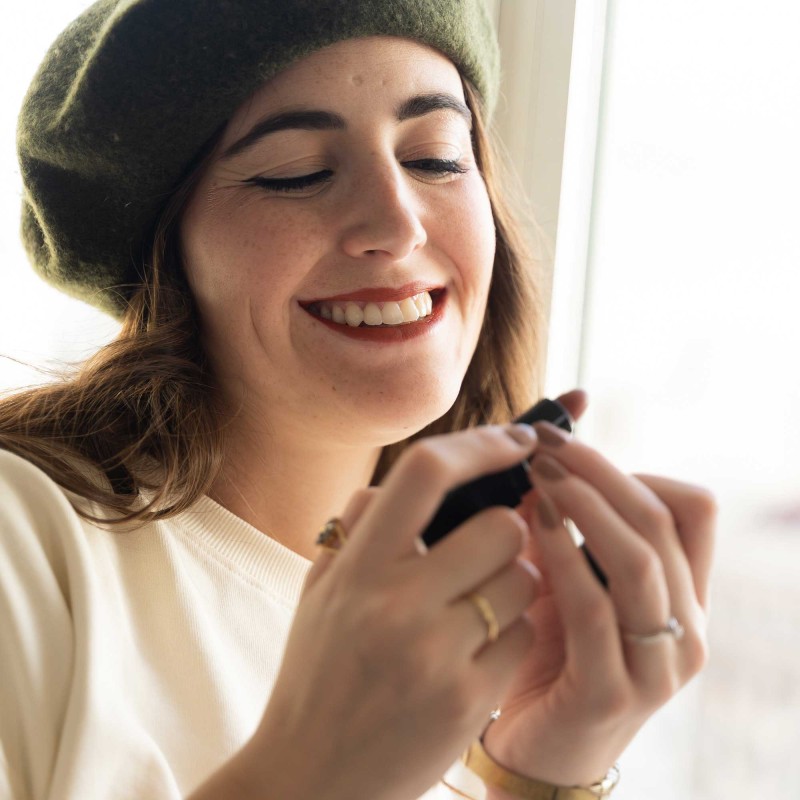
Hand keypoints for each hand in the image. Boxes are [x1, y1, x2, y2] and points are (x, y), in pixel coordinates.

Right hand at [239, 424, 543, 799]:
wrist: (311, 778)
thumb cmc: (317, 675)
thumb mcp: (320, 592)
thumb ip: (360, 527)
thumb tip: (413, 476)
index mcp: (355, 567)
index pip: (425, 472)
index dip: (479, 443)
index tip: (514, 438)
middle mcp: (396, 605)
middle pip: (500, 527)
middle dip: (505, 532)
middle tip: (486, 552)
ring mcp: (436, 655)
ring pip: (522, 580)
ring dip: (513, 584)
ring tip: (478, 610)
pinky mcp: (469, 701)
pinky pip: (525, 637)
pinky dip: (512, 637)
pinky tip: (478, 657)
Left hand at [482, 391, 715, 788]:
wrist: (535, 747)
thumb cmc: (549, 650)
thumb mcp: (563, 573)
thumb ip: (561, 516)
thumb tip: (540, 440)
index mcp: (682, 592)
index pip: (692, 507)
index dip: (632, 467)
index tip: (568, 446)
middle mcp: (685, 625)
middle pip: (661, 520)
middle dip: (598, 470)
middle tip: (543, 443)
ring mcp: (657, 663)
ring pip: (641, 560)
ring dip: (585, 504)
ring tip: (539, 473)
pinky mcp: (613, 692)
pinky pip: (596, 610)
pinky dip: (565, 558)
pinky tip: (531, 526)